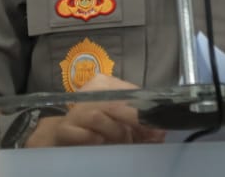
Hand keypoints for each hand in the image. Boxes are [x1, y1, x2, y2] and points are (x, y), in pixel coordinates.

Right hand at [23, 73, 164, 147]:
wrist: (62, 136)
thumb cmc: (98, 127)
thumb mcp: (121, 123)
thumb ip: (140, 126)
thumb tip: (161, 132)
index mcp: (103, 84)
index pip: (129, 92)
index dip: (145, 110)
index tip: (159, 125)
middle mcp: (89, 93)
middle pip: (115, 103)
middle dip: (134, 121)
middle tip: (148, 135)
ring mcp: (75, 111)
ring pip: (98, 117)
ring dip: (114, 132)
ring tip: (122, 141)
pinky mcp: (64, 128)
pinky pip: (82, 133)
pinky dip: (93, 138)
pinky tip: (99, 142)